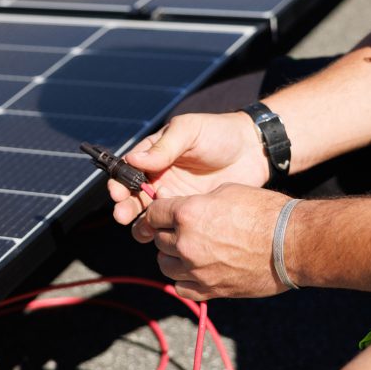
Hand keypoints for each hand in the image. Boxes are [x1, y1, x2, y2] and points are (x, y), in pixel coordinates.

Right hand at [109, 112, 270, 224]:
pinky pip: (171, 225)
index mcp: (154, 155)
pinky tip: (161, 237)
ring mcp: (174, 196)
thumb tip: (133, 159)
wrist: (254, 151)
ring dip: (140, 223)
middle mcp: (159, 177)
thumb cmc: (219, 133)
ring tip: (143, 231)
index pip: (128, 170)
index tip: (117, 193)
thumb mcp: (189, 132)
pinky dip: (162, 233)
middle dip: (124, 207)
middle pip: (133, 196)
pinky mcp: (190, 212)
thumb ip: (164, 147)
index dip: (118, 183)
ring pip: (148, 214)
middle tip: (123, 215)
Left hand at [133, 183, 291, 300]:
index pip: (153, 214)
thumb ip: (197, 202)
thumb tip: (179, 207)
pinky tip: (196, 270)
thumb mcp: (226, 192)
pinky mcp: (210, 290)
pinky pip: (181, 288)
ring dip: (172, 257)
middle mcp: (186, 243)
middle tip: (185, 230)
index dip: (159, 212)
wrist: (293, 243)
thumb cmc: (265, 212)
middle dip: (168, 233)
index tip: (166, 214)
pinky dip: (184, 280)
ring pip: (165, 265)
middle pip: (158, 239)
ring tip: (189, 250)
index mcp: (187, 214)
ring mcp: (196, 270)